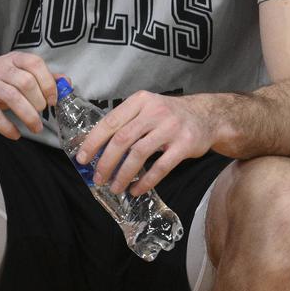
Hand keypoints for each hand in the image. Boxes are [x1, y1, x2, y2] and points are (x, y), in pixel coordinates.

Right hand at [0, 52, 59, 139]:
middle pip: (26, 82)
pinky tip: (15, 134)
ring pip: (12, 97)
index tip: (53, 100)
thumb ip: (40, 77)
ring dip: (28, 116)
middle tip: (42, 113)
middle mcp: (0, 68)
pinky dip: (7, 127)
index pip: (35, 64)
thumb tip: (66, 82)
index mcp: (13, 60)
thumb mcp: (14, 73)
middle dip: (38, 101)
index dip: (48, 82)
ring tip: (35, 127)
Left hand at [77, 92, 215, 195]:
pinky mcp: (184, 145)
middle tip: (98, 178)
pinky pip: (161, 167)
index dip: (94, 141)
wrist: (207, 115)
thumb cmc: (170, 115)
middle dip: (106, 162)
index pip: (111, 121)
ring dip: (123, 174)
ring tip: (115, 187)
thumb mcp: (147, 108)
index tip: (82, 158)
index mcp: (140, 101)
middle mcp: (155, 112)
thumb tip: (96, 147)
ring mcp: (171, 128)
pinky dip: (146, 181)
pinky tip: (137, 189)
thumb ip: (126, 122)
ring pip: (139, 154)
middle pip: (122, 139)